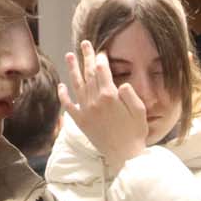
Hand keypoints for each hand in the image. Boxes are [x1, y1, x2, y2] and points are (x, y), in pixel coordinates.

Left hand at [60, 40, 148, 168]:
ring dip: (73, 69)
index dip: (101, 59)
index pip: (103, 71)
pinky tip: (61, 86)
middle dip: (87, 57)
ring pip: (77, 85)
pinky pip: (69, 106)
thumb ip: (130, 94)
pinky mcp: (81, 122)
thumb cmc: (136, 133)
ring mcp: (86, 111)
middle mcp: (94, 101)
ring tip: (69, 55)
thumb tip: (121, 83)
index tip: (101, 52)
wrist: (124, 156)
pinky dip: (64, 95)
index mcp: (110, 96)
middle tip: (84, 44)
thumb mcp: (140, 111)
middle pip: (89, 74)